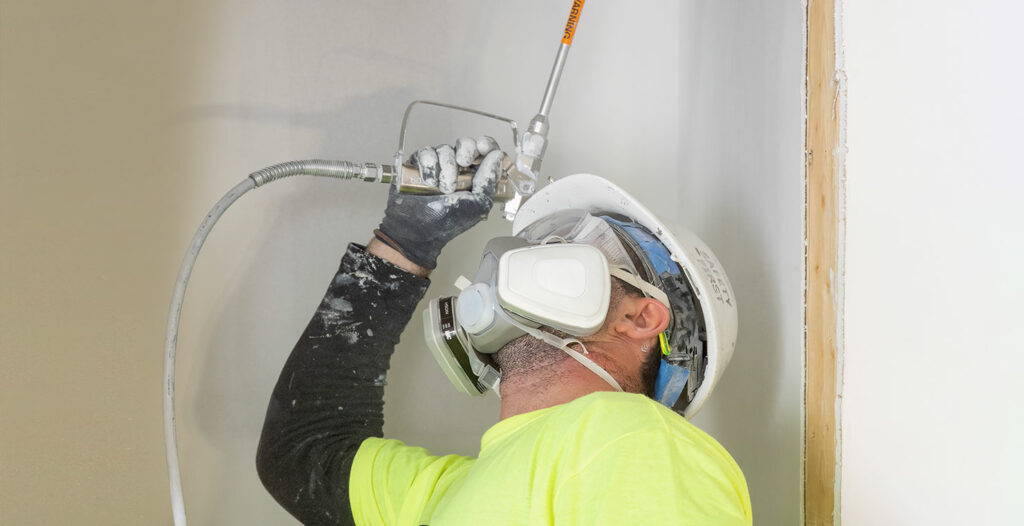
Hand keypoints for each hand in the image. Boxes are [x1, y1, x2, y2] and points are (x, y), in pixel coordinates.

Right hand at [376, 136, 502, 269]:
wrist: (418, 230)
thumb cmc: (448, 222)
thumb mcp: (478, 205)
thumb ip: (489, 181)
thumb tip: (496, 157)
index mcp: (475, 176)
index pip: (485, 151)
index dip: (487, 145)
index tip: (484, 147)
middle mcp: (457, 168)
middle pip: (465, 144)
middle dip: (466, 150)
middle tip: (463, 163)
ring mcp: (438, 165)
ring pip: (445, 149)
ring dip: (447, 167)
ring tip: (443, 188)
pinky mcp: (418, 164)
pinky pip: (426, 152)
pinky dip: (429, 165)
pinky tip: (428, 181)